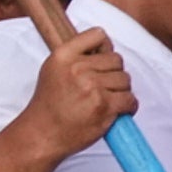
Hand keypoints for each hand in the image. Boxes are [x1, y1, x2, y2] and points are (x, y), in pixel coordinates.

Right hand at [20, 27, 134, 155]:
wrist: (40, 136)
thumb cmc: (49, 106)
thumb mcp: (53, 71)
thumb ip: (77, 55)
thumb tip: (108, 47)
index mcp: (62, 56)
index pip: (98, 35)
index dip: (103, 50)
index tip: (96, 64)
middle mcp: (76, 69)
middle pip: (117, 60)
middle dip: (112, 74)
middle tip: (97, 90)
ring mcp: (91, 87)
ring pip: (125, 80)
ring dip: (119, 92)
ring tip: (101, 102)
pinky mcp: (104, 106)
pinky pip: (130, 99)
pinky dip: (127, 107)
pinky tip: (112, 111)